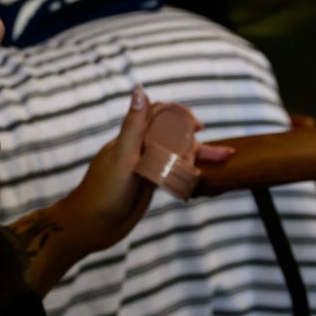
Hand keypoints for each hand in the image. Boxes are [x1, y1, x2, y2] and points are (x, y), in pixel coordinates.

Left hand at [49, 87, 231, 257]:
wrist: (90, 227)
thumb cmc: (102, 191)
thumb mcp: (122, 157)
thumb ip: (133, 125)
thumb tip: (140, 88)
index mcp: (133, 138)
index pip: (161, 115)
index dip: (181, 116)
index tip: (199, 126)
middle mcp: (140, 149)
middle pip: (174, 136)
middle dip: (198, 140)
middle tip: (224, 153)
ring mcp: (145, 167)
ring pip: (176, 155)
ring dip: (198, 156)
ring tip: (224, 160)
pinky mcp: (148, 185)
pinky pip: (172, 173)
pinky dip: (188, 172)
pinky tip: (202, 176)